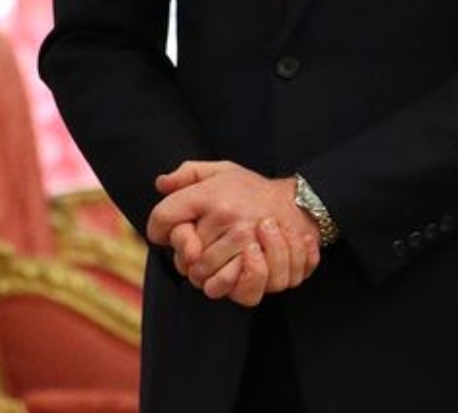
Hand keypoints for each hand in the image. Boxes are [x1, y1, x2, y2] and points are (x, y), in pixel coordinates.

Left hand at [149, 161, 320, 305]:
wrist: (299, 204)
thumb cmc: (252, 190)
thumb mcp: (222, 171)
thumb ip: (189, 173)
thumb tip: (161, 183)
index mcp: (210, 193)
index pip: (162, 218)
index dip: (158, 229)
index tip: (168, 230)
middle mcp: (225, 215)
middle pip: (180, 255)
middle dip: (185, 258)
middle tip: (200, 249)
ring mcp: (243, 239)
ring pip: (200, 274)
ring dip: (204, 275)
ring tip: (216, 262)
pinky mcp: (257, 262)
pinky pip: (226, 286)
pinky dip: (223, 286)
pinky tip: (229, 273)